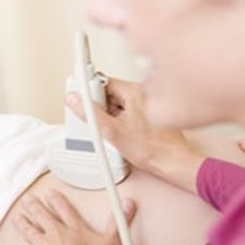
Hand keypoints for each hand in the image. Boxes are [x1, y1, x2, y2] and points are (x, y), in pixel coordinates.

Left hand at [11, 189, 136, 244]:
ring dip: (22, 223)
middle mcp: (55, 233)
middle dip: (34, 206)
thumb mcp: (112, 243)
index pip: (64, 210)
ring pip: (29, 230)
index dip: (57, 200)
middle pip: (42, 215)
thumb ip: (119, 223)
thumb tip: (128, 205)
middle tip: (28, 199)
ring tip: (17, 217)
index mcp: (73, 229)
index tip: (51, 193)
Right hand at [67, 77, 204, 191]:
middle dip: (99, 107)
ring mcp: (144, 104)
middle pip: (109, 93)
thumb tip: (74, 100)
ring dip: (108, 116)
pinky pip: (125, 112)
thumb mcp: (112, 131)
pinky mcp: (145, 114)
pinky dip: (117, 121)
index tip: (82, 102)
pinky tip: (119, 133)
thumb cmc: (151, 148)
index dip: (90, 94)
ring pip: (116, 104)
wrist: (171, 162)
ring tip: (112, 131)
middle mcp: (142, 93)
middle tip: (99, 123)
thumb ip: (90, 113)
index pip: (103, 82)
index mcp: (134, 91)